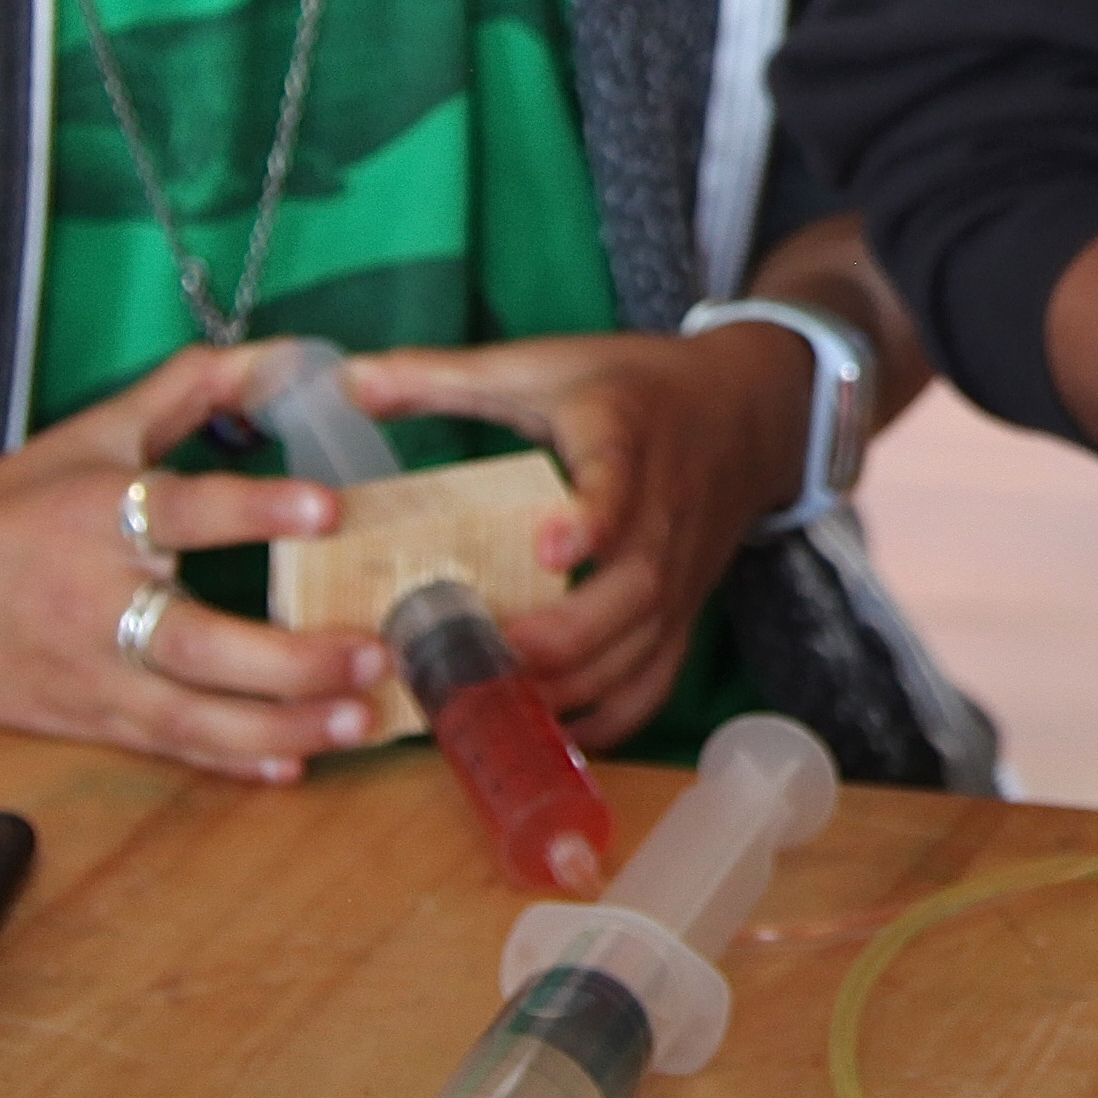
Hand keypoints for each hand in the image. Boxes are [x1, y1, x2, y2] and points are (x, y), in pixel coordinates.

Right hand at [0, 342, 385, 781]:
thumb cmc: (7, 508)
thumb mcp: (92, 435)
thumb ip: (191, 391)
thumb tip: (288, 357)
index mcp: (93, 516)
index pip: (181, 511)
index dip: (255, 508)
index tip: (328, 506)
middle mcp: (92, 601)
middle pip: (197, 644)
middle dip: (292, 657)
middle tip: (375, 648)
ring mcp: (90, 671)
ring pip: (192, 716)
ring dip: (282, 725)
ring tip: (359, 718)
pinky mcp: (87, 718)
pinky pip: (167, 748)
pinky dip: (230, 763)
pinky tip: (294, 766)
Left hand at [333, 326, 812, 747]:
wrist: (748, 412)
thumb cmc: (633, 389)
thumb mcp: (543, 364)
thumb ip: (446, 375)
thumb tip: (349, 383)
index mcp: (625, 442)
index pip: (619, 486)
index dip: (590, 520)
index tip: (548, 547)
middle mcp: (663, 519)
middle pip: (633, 593)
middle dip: (560, 638)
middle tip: (478, 658)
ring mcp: (679, 576)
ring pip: (641, 649)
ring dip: (570, 686)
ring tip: (490, 704)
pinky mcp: (684, 614)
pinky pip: (654, 682)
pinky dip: (605, 719)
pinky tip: (543, 733)